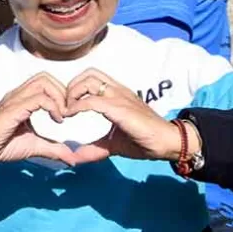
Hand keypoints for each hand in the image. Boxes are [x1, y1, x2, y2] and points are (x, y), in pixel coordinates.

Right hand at [0, 73, 77, 165]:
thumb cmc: (1, 145)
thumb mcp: (34, 146)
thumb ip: (53, 149)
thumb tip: (71, 160)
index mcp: (22, 99)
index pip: (45, 82)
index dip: (60, 94)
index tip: (66, 114)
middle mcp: (18, 94)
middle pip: (46, 77)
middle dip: (62, 92)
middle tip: (66, 113)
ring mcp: (15, 99)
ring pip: (43, 82)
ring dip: (58, 97)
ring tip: (61, 116)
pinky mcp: (14, 108)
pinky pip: (39, 98)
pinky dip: (53, 107)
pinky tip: (56, 121)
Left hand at [62, 69, 196, 163]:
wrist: (167, 142)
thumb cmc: (144, 140)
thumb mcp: (113, 144)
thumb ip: (94, 148)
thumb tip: (74, 158)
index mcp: (117, 94)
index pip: (92, 78)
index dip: (75, 88)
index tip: (66, 107)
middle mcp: (118, 91)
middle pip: (88, 73)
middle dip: (71, 87)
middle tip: (65, 106)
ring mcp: (120, 97)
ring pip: (89, 81)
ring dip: (72, 93)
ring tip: (67, 110)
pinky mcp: (120, 109)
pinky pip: (93, 101)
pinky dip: (77, 107)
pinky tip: (71, 116)